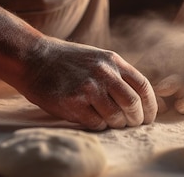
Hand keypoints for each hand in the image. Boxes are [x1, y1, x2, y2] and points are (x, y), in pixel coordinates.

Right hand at [17, 39, 157, 130]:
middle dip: (136, 120)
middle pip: (133, 104)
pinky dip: (98, 125)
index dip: (150, 106)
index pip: (143, 86)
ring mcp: (88, 88)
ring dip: (116, 124)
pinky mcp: (72, 102)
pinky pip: (96, 123)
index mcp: (113, 61)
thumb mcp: (97, 58)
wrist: (33, 57)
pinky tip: (90, 118)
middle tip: (131, 124)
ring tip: (109, 122)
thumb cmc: (66, 61)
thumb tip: (138, 99)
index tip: (148, 117)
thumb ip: (116, 73)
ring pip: (116, 117)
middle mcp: (104, 73)